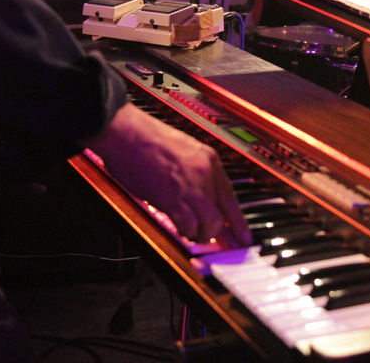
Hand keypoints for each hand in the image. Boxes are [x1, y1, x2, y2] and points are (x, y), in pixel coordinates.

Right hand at [84, 103, 251, 246]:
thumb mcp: (183, 150)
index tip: (244, 237)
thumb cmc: (145, 138)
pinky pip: (188, 226)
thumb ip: (196, 172)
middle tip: (205, 235)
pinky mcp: (172, 198)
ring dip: (199, 233)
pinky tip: (178, 226)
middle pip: (222, 215)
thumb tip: (202, 196)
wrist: (126, 132)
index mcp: (209, 159)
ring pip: (209, 225)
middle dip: (214, 231)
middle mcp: (205, 173)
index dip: (238, 222)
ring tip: (188, 230)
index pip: (232, 198)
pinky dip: (184, 231)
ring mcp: (190, 186)